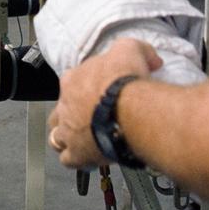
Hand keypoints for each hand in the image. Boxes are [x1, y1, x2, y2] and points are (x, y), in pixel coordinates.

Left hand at [48, 38, 161, 167]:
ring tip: (86, 140)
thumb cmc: (126, 82)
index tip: (101, 94)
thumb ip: (138, 50)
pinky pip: (68, 159)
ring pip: (58, 136)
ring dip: (69, 138)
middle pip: (60, 110)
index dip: (85, 89)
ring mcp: (67, 130)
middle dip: (72, 115)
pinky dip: (77, 160)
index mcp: (73, 80)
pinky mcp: (76, 153)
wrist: (130, 110)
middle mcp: (65, 105)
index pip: (72, 82)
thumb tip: (150, 57)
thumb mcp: (131, 50)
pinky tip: (90, 159)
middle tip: (92, 119)